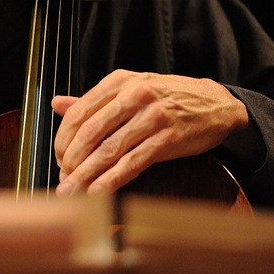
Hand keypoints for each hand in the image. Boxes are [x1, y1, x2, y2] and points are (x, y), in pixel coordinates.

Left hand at [52, 69, 248, 196]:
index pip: (80, 111)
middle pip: (90, 131)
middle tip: (61, 178)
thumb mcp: (132, 88)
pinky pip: (132, 163)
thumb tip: (56, 104)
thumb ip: (94, 100)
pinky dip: (111, 180)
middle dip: (71, 160)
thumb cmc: (169, 97)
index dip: (63, 138)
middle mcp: (133, 95)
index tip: (57, 157)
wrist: (216, 104)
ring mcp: (151, 116)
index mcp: (120, 82)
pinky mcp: (167, 139)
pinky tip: (97, 192)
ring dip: (85, 175)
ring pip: (109, 150)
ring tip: (71, 191)